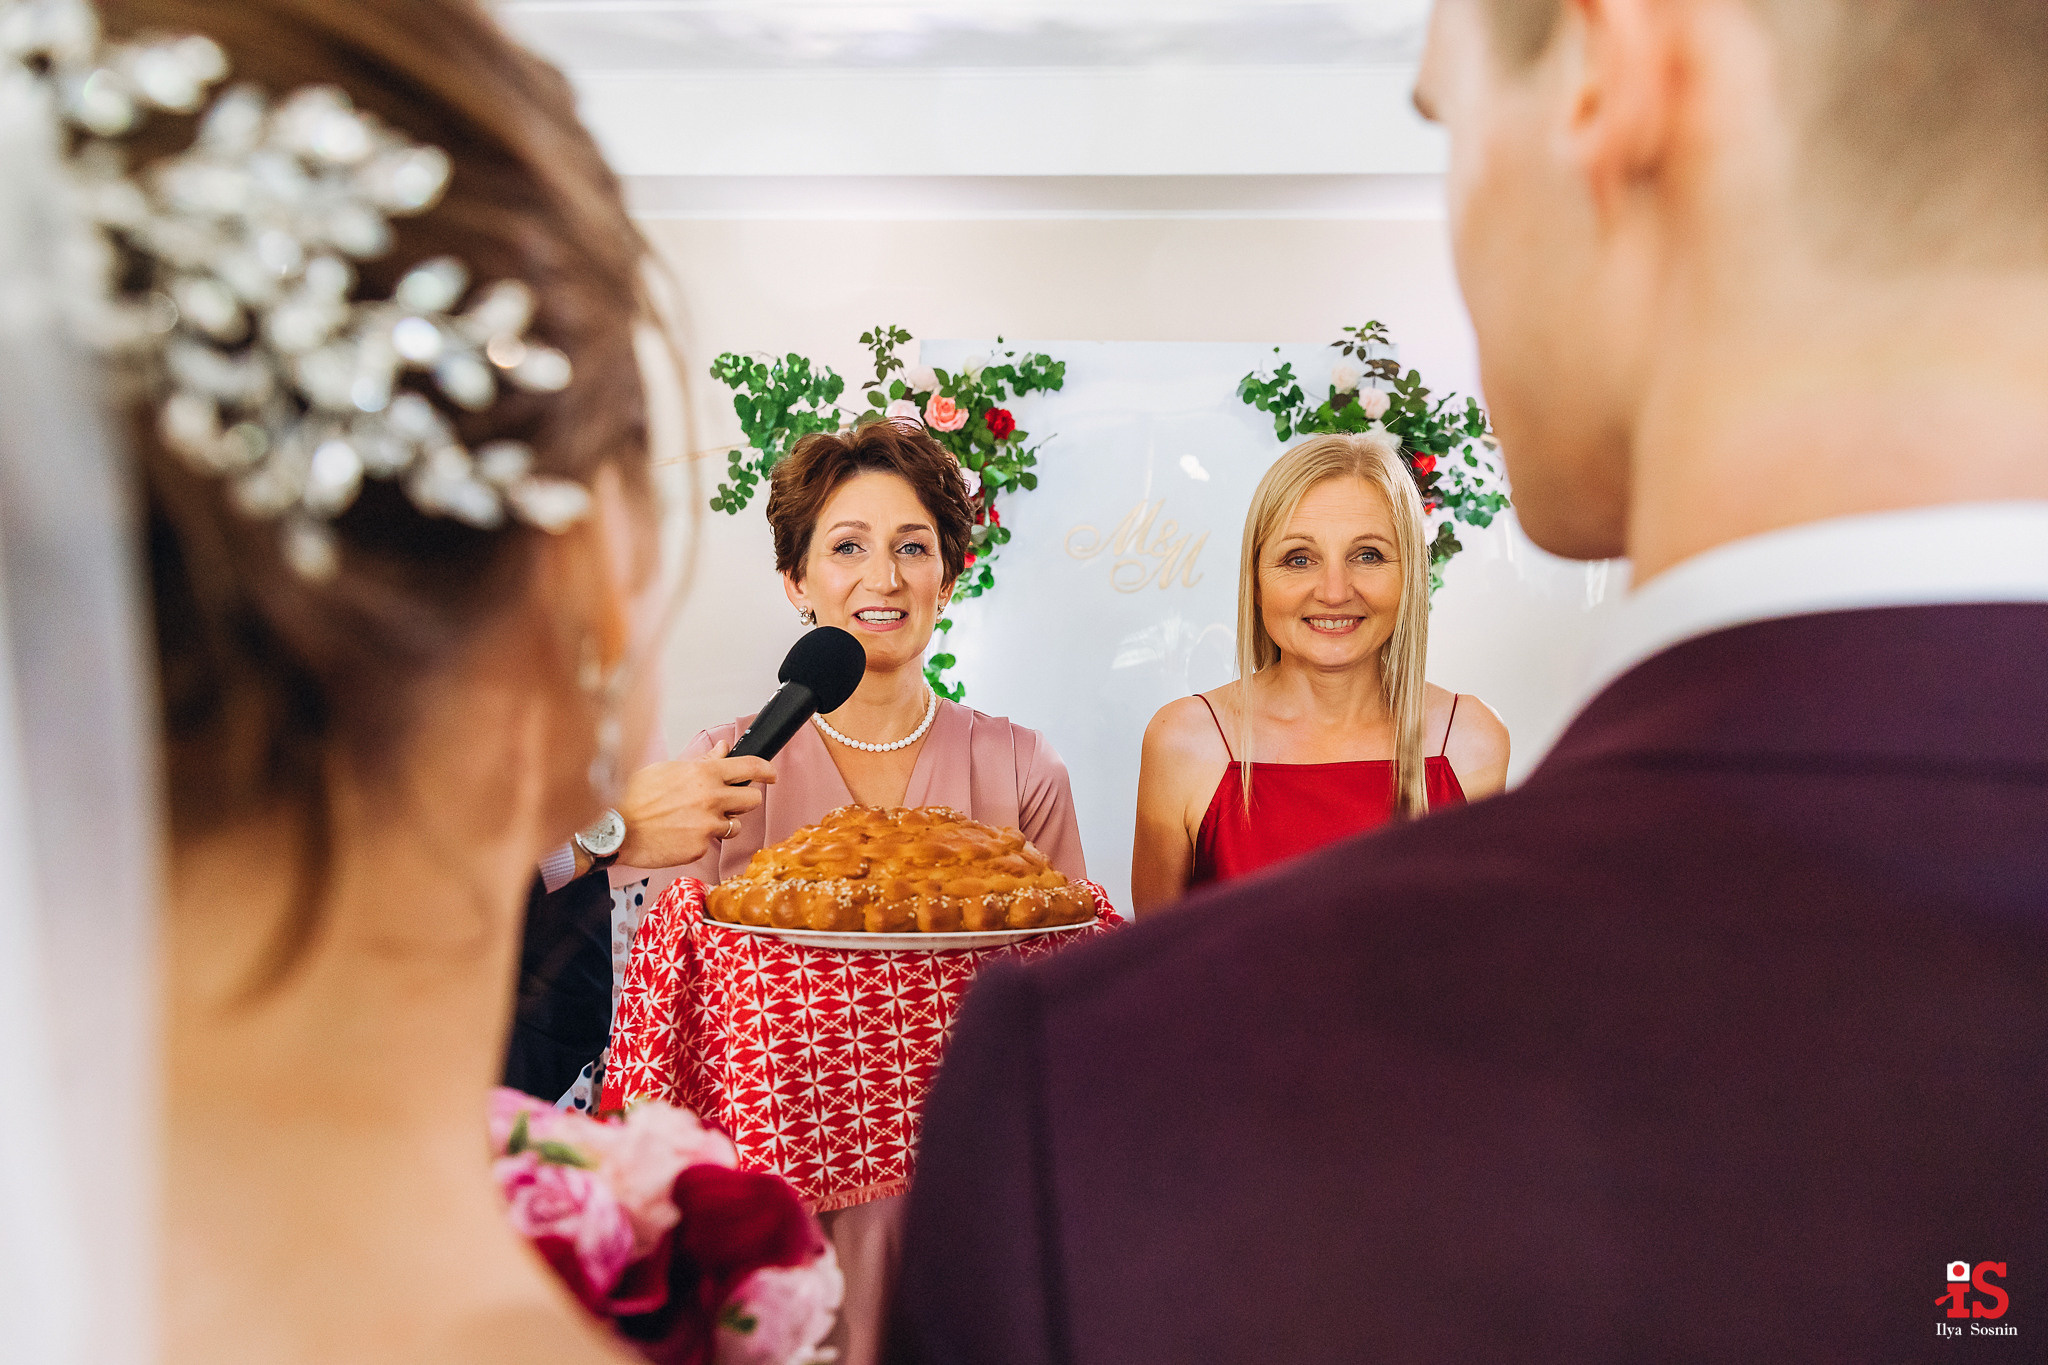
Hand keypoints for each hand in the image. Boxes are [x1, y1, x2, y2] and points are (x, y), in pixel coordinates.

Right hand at [613, 744, 774, 868]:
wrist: (614, 827)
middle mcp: (711, 798)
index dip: (766, 770)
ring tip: (695, 821)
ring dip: (723, 824)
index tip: (771, 774)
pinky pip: (711, 843)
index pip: (750, 767)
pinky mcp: (700, 847)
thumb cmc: (634, 795)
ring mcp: (707, 825)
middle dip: (742, 801)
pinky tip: (679, 834)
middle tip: (726, 803)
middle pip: (752, 800)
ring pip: (735, 825)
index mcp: (704, 774)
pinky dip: (700, 840)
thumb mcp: (669, 769)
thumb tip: (722, 749)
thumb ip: (702, 762)